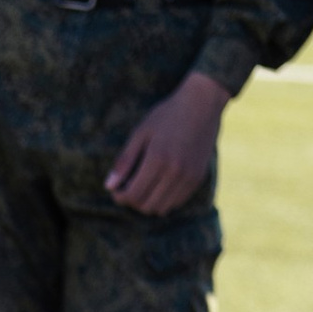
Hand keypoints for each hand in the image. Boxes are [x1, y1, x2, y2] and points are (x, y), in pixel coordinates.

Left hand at [105, 66, 229, 216]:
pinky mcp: (198, 178)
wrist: (203, 103)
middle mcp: (174, 172)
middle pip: (146, 205)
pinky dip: (164, 199)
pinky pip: (177, 202)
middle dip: (132, 201)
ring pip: (162, 208)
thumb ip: (124, 161)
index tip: (116, 190)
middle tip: (127, 189)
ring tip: (143, 187)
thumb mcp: (140, 133)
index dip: (120, 197)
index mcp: (157, 159)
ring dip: (148, 203)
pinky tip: (159, 185)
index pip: (132, 195)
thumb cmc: (167, 115)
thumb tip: (109, 187)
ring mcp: (188, 177)